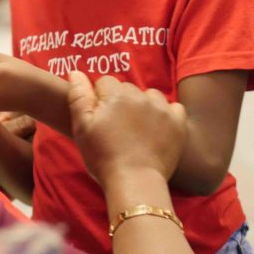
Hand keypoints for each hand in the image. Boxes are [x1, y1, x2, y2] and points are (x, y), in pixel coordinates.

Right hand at [67, 72, 186, 185]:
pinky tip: (157, 129)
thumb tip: (75, 71)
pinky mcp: (177, 122)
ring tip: (137, 129)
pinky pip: (173, 107)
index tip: (100, 119)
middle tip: (117, 128)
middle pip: (127, 89)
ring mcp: (161, 109)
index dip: (99, 99)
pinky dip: (166, 115)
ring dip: (144, 105)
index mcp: (116, 95)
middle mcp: (141, 96)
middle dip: (120, 102)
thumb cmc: (103, 157)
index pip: (105, 83)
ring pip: (150, 95)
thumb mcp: (82, 127)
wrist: (135, 182)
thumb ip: (78, 96)